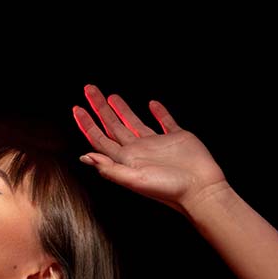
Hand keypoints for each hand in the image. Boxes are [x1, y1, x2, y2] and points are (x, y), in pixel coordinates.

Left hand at [72, 84, 228, 214]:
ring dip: (122, 109)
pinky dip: (159, 112)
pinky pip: (165, 121)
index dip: (87, 124)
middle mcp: (139, 151)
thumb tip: (85, 158)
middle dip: (99, 108)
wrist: (200, 189)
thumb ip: (109, 168)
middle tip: (89, 89)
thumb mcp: (134, 179)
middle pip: (113, 126)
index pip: (100, 139)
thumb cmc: (169, 189)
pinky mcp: (177, 138)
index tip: (76, 108)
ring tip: (110, 96)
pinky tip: (152, 104)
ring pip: (134, 122)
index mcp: (126, 160)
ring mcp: (157, 144)